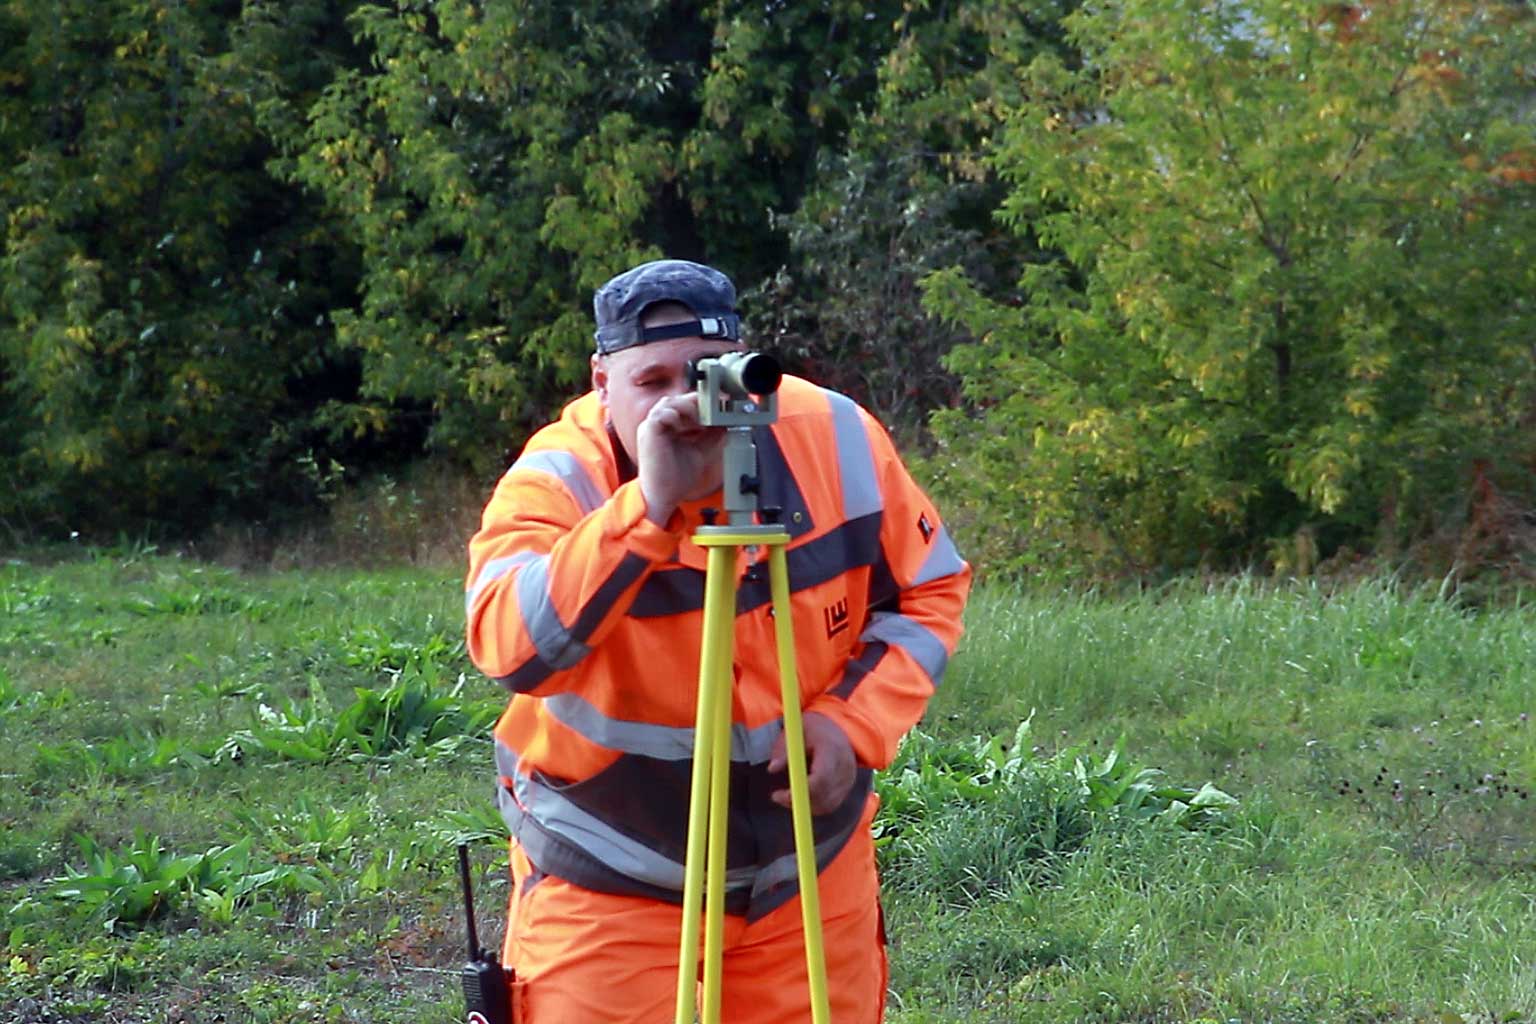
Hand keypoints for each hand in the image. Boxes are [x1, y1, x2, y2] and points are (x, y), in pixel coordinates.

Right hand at [637, 393, 725, 524]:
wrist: (662, 497)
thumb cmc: (675, 478)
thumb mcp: (700, 451)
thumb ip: (711, 436)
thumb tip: (726, 423)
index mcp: (667, 426)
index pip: (684, 404)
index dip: (702, 404)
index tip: (720, 407)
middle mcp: (657, 423)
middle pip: (678, 399)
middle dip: (698, 403)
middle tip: (716, 411)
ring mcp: (650, 426)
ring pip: (671, 402)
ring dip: (690, 407)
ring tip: (705, 419)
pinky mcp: (648, 432)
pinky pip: (662, 414)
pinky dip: (678, 416)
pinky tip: (692, 427)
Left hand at [769, 712, 856, 815]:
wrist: (838, 727)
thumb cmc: (813, 729)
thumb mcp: (795, 733)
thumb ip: (784, 751)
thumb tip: (772, 769)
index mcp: (832, 750)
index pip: (820, 780)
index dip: (798, 792)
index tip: (777, 795)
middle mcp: (844, 767)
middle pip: (822, 796)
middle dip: (797, 801)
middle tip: (777, 797)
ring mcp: (848, 779)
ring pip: (826, 804)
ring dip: (804, 804)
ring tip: (787, 793)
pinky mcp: (847, 787)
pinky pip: (830, 804)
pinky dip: (814, 804)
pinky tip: (801, 794)